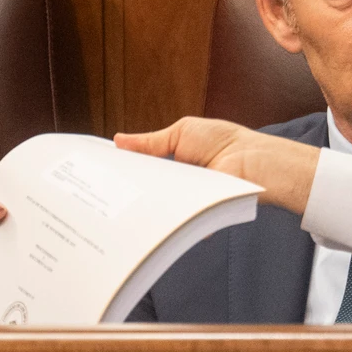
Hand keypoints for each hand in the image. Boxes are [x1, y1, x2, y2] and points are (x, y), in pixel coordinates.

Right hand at [115, 118, 320, 214]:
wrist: (251, 160)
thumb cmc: (223, 141)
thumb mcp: (181, 133)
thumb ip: (150, 142)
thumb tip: (118, 141)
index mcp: (170, 162)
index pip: (141, 170)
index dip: (123, 171)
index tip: (101, 174)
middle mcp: (175, 183)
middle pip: (145, 190)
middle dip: (127, 190)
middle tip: (101, 193)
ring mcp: (184, 200)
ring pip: (156, 205)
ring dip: (142, 203)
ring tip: (118, 205)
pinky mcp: (192, 214)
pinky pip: (173, 219)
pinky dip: (163, 219)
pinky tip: (147, 218)